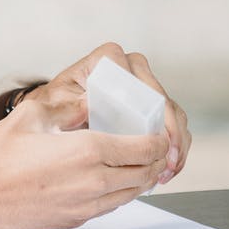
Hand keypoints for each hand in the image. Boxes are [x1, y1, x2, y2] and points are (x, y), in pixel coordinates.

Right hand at [0, 98, 170, 228]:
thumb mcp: (31, 116)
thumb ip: (67, 106)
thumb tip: (91, 100)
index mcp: (86, 151)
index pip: (143, 149)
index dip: (157, 140)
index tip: (158, 132)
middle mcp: (91, 183)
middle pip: (143, 174)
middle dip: (155, 161)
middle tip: (154, 148)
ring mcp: (83, 207)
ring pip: (130, 194)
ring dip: (140, 179)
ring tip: (138, 164)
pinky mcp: (72, 221)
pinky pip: (109, 207)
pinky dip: (119, 193)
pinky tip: (110, 180)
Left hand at [20, 42, 190, 183]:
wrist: (54, 115)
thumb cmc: (54, 107)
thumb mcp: (53, 106)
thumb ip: (67, 105)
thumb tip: (87, 106)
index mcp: (107, 60)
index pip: (137, 81)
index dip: (150, 109)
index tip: (151, 135)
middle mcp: (130, 67)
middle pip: (162, 98)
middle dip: (169, 132)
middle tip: (167, 158)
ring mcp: (144, 85)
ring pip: (172, 113)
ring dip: (176, 143)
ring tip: (168, 168)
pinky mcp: (151, 104)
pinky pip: (172, 123)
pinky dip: (174, 146)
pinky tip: (168, 166)